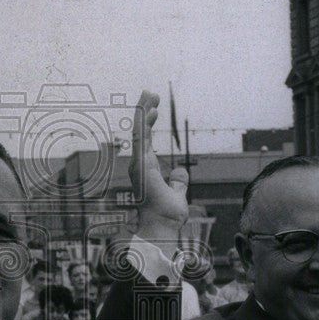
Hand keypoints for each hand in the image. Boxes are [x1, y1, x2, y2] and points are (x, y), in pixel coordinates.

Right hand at [129, 90, 188, 244]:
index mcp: (146, 169)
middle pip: (140, 132)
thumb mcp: (176, 193)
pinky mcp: (141, 165)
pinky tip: (150, 110)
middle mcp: (139, 164)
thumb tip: (180, 171)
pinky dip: (145, 123)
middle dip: (144, 111)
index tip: (154, 109)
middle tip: (149, 93)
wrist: (162, 226)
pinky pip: (141, 139)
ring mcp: (138, 164)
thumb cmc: (166, 215)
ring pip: (139, 131)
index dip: (148, 124)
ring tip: (149, 94)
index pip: (146, 141)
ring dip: (144, 111)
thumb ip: (177, 182)